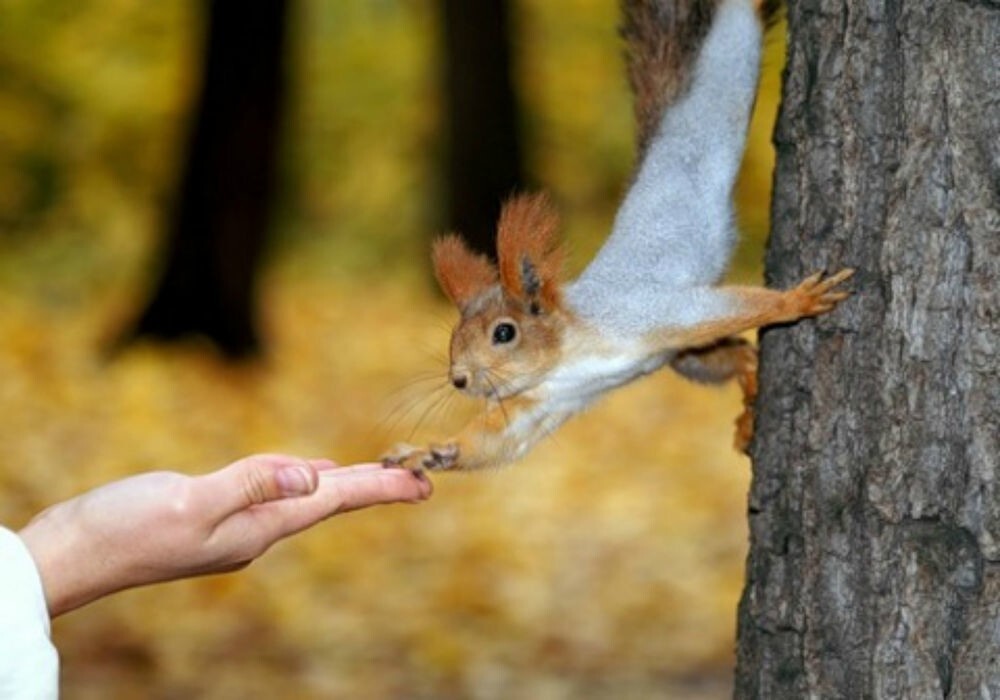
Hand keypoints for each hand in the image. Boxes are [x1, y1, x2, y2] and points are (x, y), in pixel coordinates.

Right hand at [18, 454, 432, 616]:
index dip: (381, 488)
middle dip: (375, 486)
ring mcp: (236, 526)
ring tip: (378, 474)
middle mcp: (256, 530)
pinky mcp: (215, 516)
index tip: (424, 485)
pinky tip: (309, 474)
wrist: (74, 554)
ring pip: (304, 497)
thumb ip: (252, 484)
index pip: (334, 501)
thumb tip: (313, 477)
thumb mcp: (191, 501)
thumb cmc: (125, 529)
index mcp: (259, 527)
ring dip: (344, 484)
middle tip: (418, 478)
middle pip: (329, 501)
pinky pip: (274, 494)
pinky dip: (301, 480)